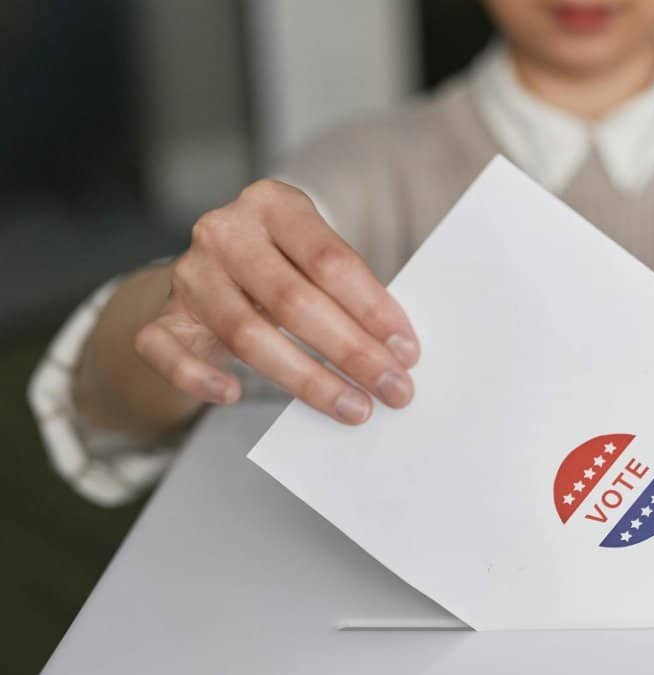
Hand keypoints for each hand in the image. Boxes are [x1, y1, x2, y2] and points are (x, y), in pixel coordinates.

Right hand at [133, 180, 419, 423]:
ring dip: (307, 379)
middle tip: (392, 388)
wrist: (213, 271)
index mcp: (273, 203)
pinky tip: (233, 395)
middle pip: (292, 300)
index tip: (407, 350)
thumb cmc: (283, 265)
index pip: (329, 259)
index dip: (372, 308)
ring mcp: (188, 274)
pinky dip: (199, 377)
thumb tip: (396, 351)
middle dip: (350, 351)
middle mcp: (225, 232)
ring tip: (353, 407)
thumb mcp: (314, 257)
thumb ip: (347, 291)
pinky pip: (169, 352)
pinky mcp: (160, 316)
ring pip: (245, 333)